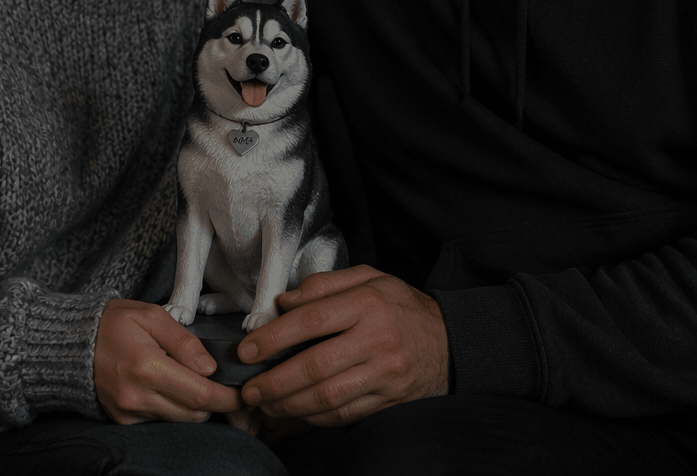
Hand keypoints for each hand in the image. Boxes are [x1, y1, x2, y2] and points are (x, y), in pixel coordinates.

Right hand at [94, 298, 240, 423]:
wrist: (73, 343)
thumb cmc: (113, 324)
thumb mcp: (152, 317)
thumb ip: (184, 341)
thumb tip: (210, 367)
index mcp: (147, 368)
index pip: (200, 394)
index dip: (227, 397)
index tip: (242, 393)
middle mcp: (137, 396)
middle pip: (194, 413)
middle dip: (215, 402)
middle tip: (225, 386)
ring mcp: (129, 412)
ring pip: (180, 420)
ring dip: (195, 406)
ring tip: (198, 384)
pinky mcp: (124, 420)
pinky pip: (161, 421)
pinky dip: (174, 409)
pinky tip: (172, 389)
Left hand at [236, 265, 449, 426]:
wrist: (450, 342)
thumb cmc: (401, 307)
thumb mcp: (370, 278)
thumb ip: (324, 284)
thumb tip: (284, 301)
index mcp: (368, 304)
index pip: (312, 320)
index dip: (273, 337)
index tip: (247, 350)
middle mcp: (377, 340)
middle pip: (316, 366)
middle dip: (275, 380)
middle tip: (248, 388)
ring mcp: (385, 374)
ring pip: (328, 396)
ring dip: (289, 404)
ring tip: (265, 404)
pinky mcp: (388, 400)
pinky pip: (345, 414)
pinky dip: (314, 417)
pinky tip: (295, 412)